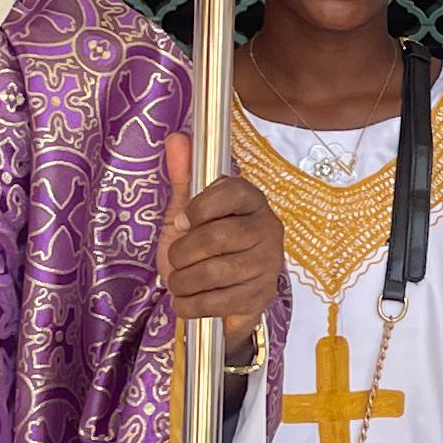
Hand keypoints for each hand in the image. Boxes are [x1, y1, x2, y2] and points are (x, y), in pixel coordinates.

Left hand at [159, 135, 280, 353]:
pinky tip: (185, 300)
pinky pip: (218, 302)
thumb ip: (184, 177)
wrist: (221, 298)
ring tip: (178, 281)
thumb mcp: (188, 213)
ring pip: (215, 272)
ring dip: (183, 281)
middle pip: (217, 237)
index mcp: (251, 200)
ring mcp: (267, 265)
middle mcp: (267, 229)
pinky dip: (190, 304)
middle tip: (174, 259)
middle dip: (183, 252)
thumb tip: (177, 138)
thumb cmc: (203, 248)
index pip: (231, 193)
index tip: (181, 222)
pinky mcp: (260, 297)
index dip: (198, 209)